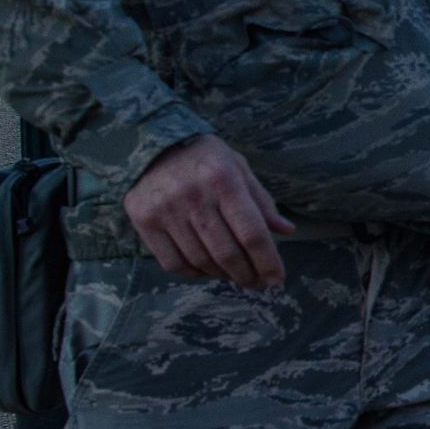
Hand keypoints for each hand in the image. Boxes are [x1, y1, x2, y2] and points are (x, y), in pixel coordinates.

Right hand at [125, 135, 294, 288]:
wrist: (152, 145)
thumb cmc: (204, 158)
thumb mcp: (238, 167)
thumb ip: (261, 201)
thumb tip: (286, 230)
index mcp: (223, 179)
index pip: (251, 232)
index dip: (267, 261)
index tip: (277, 280)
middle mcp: (193, 196)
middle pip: (227, 252)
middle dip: (248, 275)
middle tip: (258, 283)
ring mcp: (165, 210)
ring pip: (201, 261)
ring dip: (223, 275)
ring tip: (235, 275)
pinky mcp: (144, 221)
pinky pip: (173, 263)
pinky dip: (194, 273)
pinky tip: (207, 270)